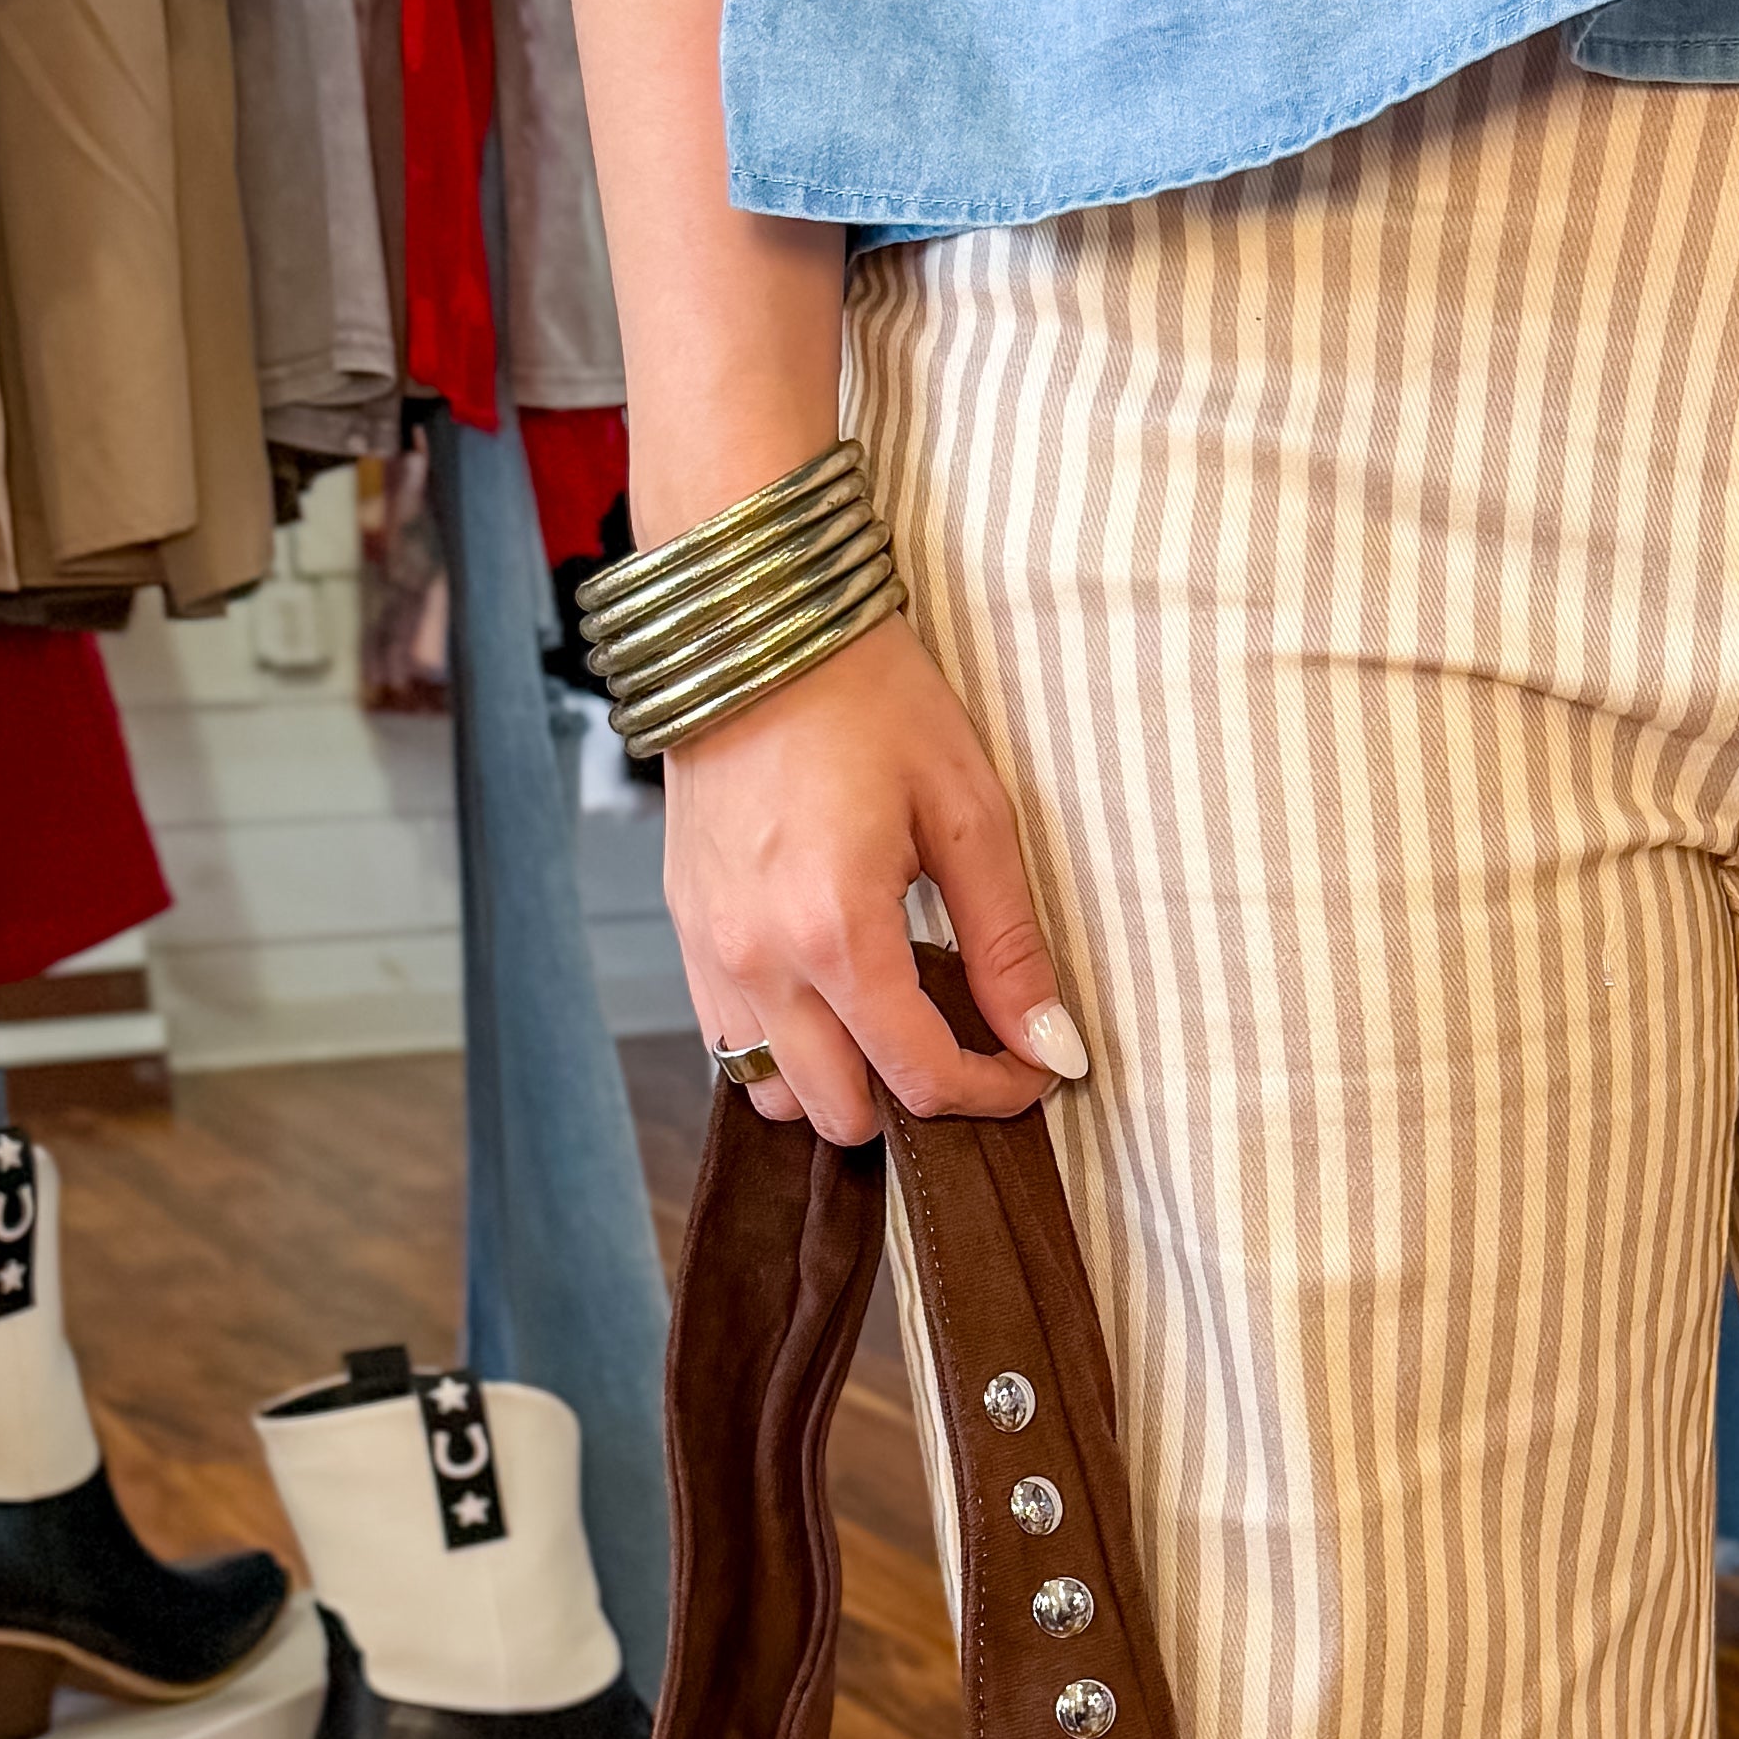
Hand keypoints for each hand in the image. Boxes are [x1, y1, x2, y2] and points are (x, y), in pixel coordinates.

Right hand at [663, 603, 1082, 1142]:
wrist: (750, 625)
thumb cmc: (864, 698)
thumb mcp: (969, 813)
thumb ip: (1009, 944)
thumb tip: (1052, 1046)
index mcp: (835, 930)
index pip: (920, 1077)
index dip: (990, 1094)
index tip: (1028, 1071)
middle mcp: (758, 959)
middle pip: (839, 1113)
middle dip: (912, 1100)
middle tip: (963, 1048)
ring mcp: (709, 950)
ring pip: (772, 1092)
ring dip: (839, 1083)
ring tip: (892, 1027)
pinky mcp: (685, 929)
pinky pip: (728, 1042)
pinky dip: (784, 1050)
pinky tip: (833, 1001)